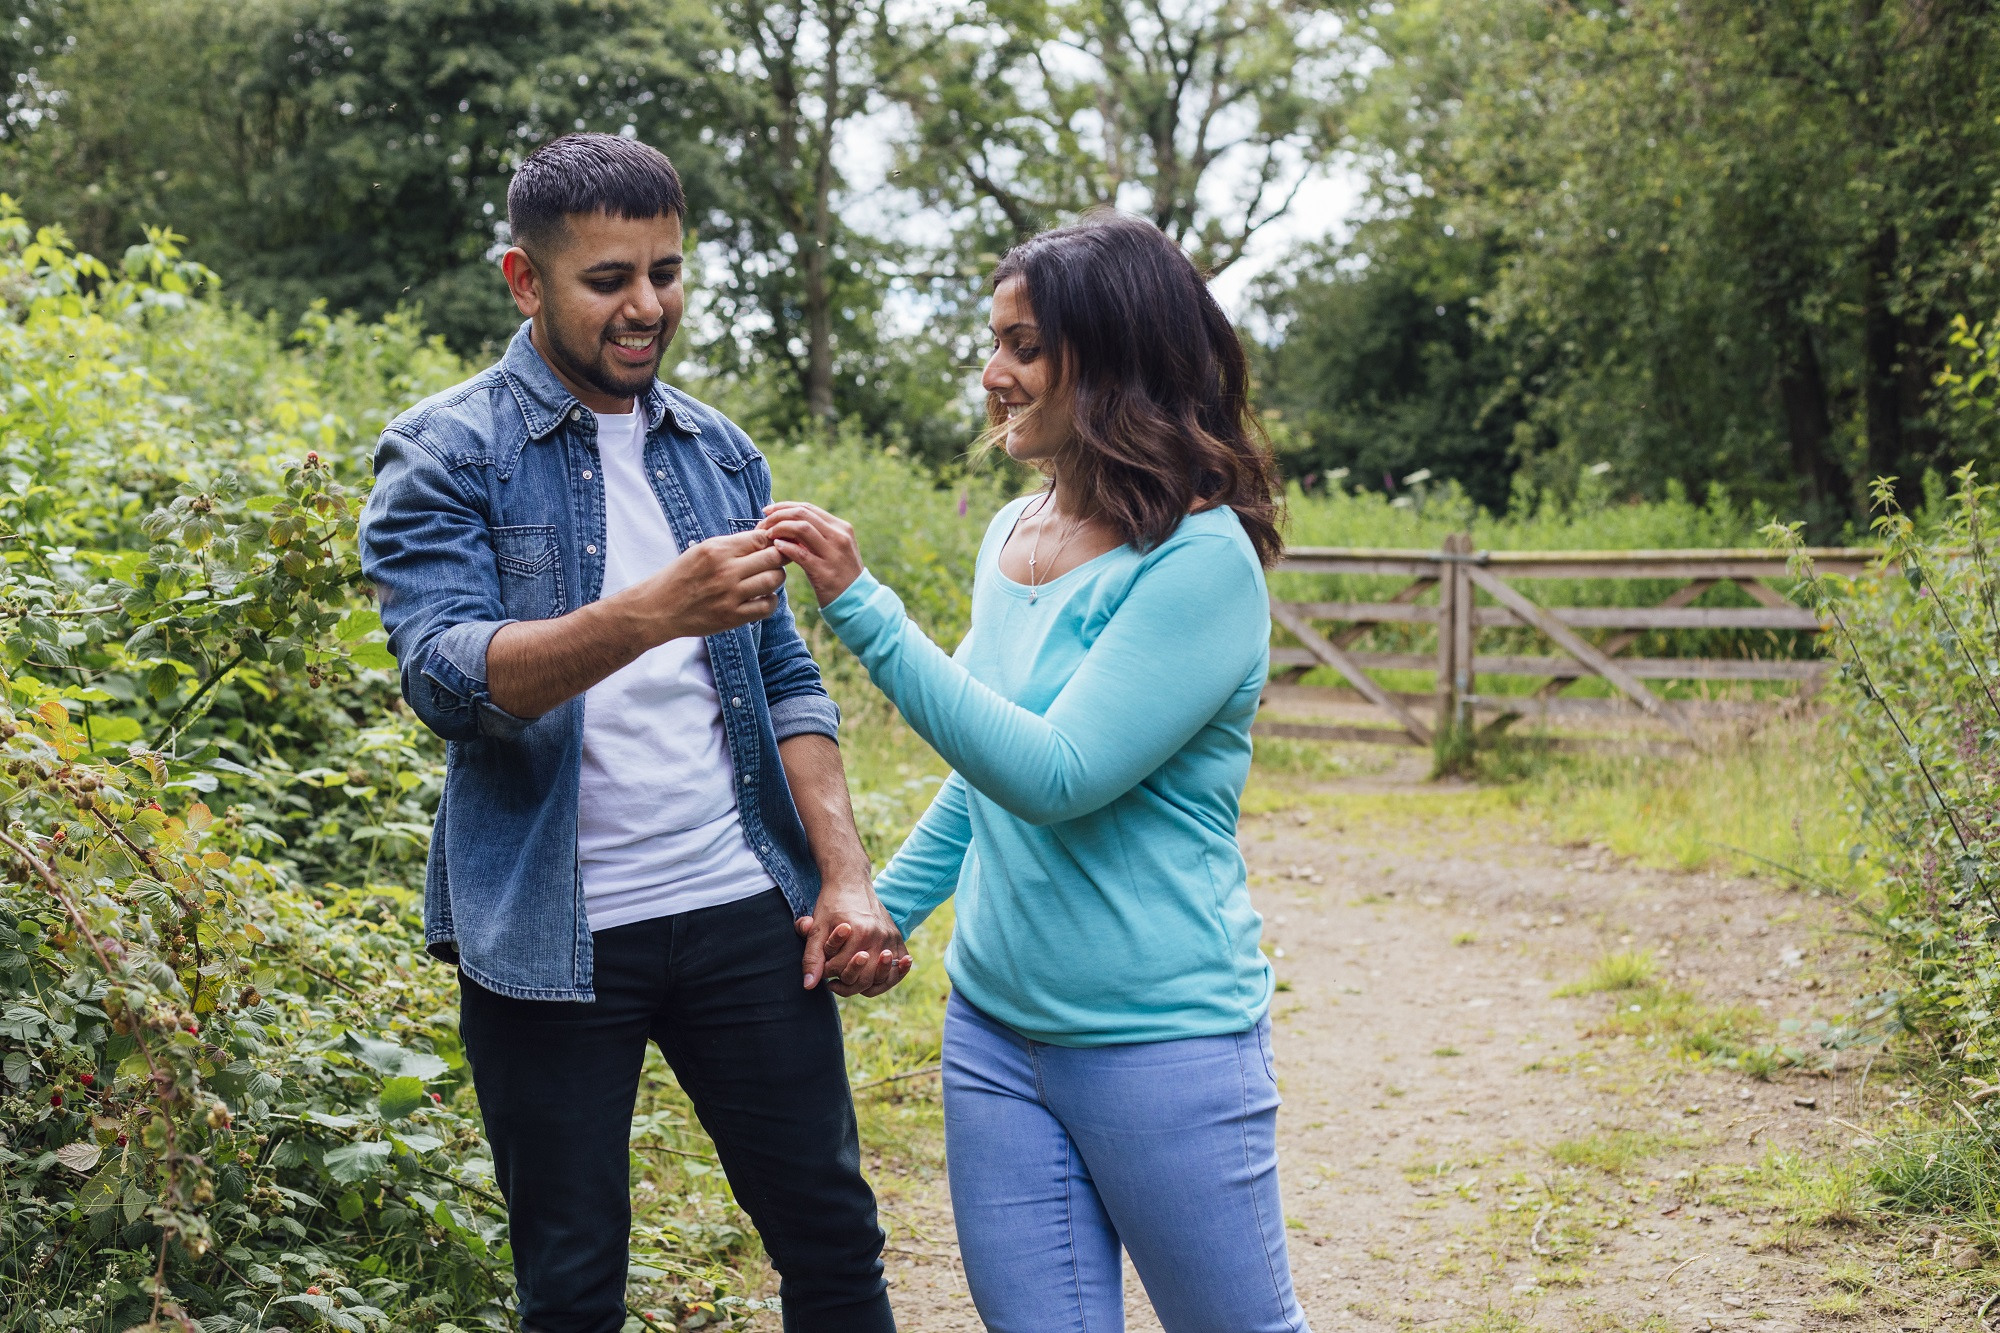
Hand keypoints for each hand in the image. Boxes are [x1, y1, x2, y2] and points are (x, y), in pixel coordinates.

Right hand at [614, 528, 786, 644]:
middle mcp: (725, 571)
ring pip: (774, 580)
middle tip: (775, 561)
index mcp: (717, 550)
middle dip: (779, 557)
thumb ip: (732, 545)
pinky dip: (770, 600)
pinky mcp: (732, 617)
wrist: (658, 608)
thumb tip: (765, 538)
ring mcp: (730, 595)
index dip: (770, 541)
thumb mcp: (702, 551)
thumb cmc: (682, 576)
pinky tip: (761, 597)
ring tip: (767, 578)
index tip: (770, 546)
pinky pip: (767, 606)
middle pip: (773, 557)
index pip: (760, 538)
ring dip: (776, 578)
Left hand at [760, 502, 863, 606]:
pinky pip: (801, 554)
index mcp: (841, 527)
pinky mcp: (825, 571)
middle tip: (762, 523)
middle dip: (778, 515)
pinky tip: (776, 547)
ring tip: (767, 535)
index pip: (808, 508)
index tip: (768, 511)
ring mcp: (833, 553)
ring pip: (802, 528)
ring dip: (780, 528)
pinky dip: (786, 547)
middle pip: (803, 514)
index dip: (784, 506)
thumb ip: (815, 536)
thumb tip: (786, 525)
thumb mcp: (832, 549)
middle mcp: (839, 536)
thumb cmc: (839, 575)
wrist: (857, 601)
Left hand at [795, 877, 911, 997]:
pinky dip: (891, 977)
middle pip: (864, 979)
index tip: (824, 967)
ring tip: (851, 980)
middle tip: (835, 978)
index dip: (828, 972)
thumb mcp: (817, 929)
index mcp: (860, 932)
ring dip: (866, 985)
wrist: (851, 882)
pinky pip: (898, 969)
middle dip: (846, 983)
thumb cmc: (831, 904)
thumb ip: (812, 957)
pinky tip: (880, 978)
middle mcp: (879, 936)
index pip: (842, 970)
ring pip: (882, 979)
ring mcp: (890, 938)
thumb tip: (809, 985)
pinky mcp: (897, 939)